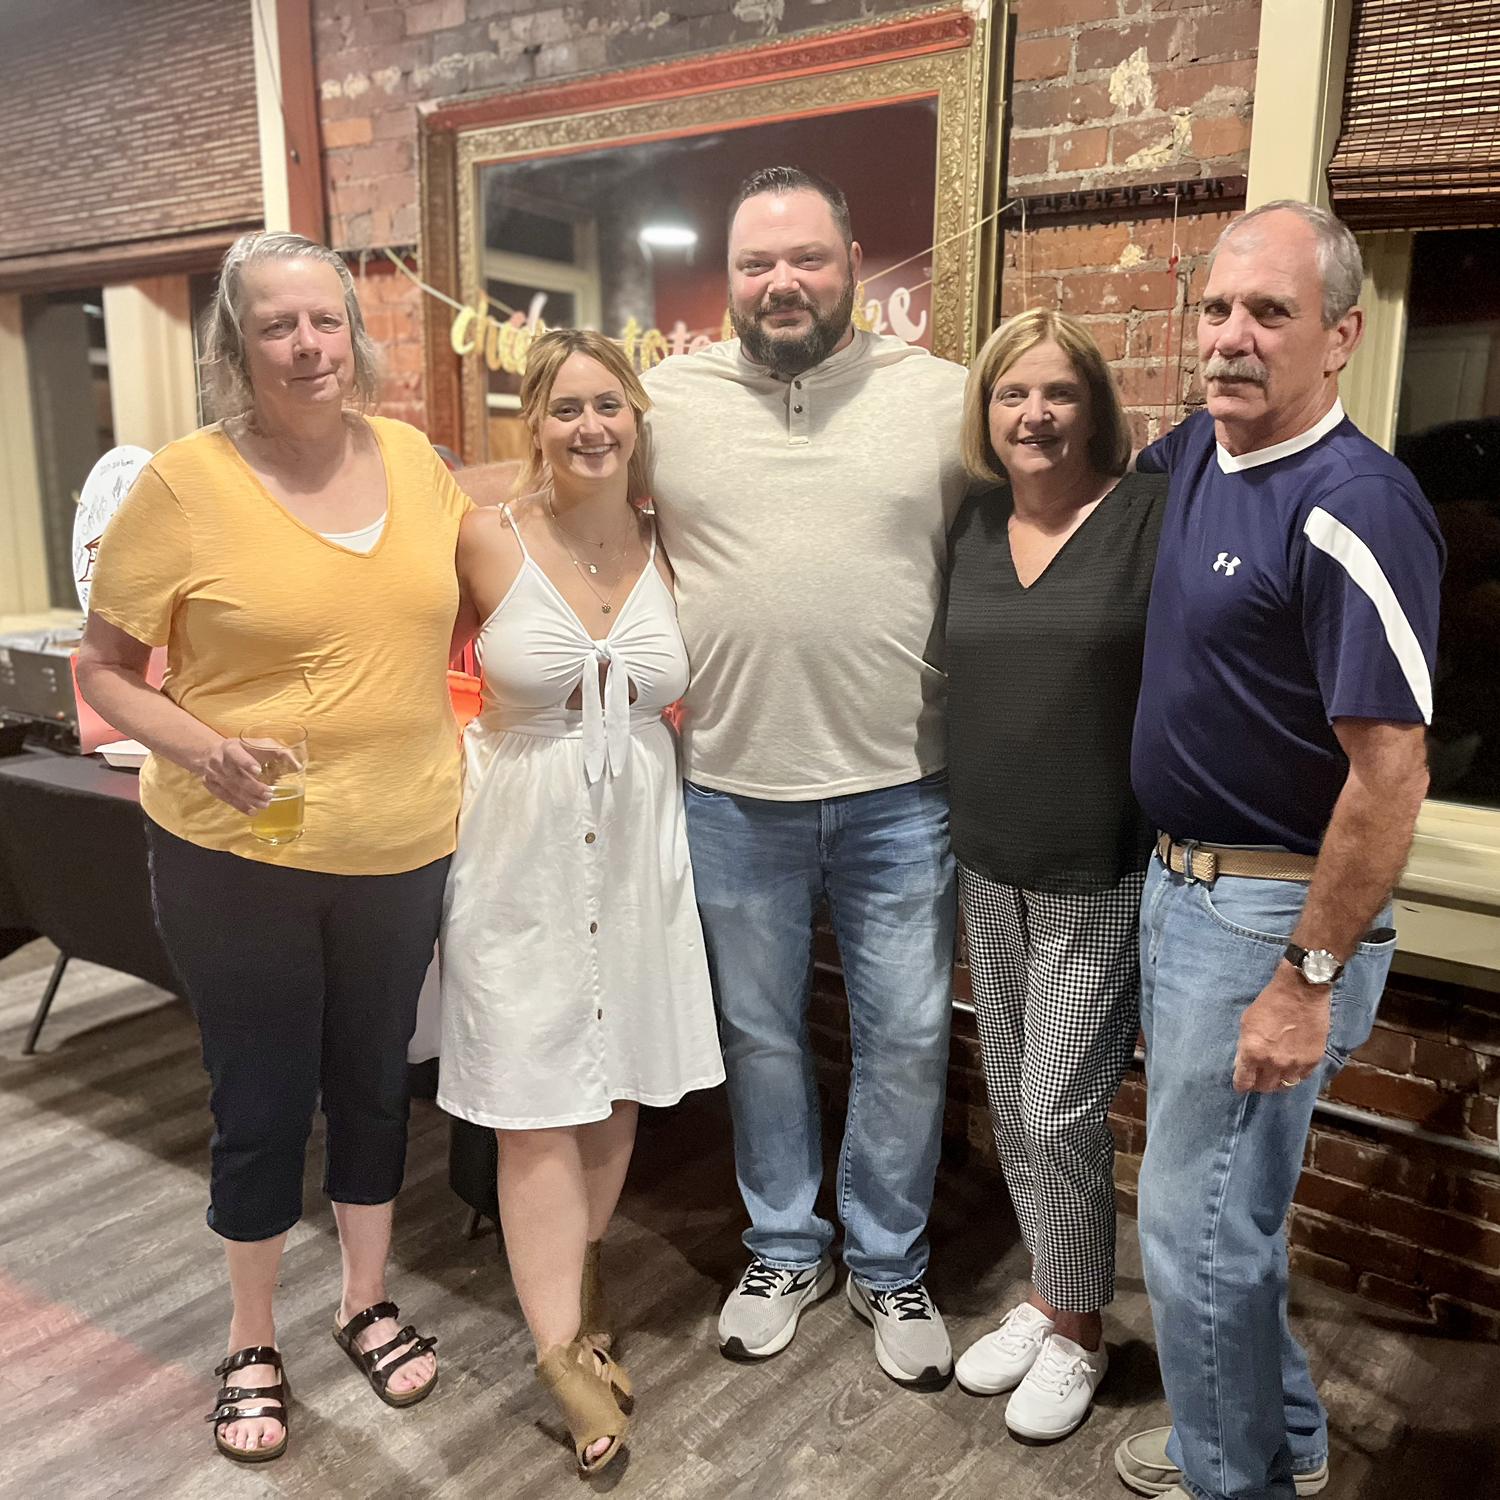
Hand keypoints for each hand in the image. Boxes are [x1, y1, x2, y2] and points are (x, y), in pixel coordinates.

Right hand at [196, 737, 273, 814]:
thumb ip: (279, 752)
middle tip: (269, 794)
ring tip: (265, 804)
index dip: (246, 762)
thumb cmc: (243, 749)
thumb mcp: (258, 744)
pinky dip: (239, 805)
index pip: (235, 754)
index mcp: (230, 747)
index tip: (258, 771)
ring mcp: (213, 774)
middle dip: (253, 787)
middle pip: (235, 776)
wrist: (211, 752)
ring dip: (249, 798)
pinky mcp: (211, 785)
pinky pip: (225, 797)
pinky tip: (252, 811)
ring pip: (231, 789)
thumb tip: (298, 766)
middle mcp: (218, 760)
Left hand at [1232, 966, 1330, 1093]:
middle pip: (1264, 1087)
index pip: (1244, 1082)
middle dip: (1258, 1084)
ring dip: (1277, 1082)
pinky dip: (1295, 1075)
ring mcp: (1295, 1064)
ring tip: (1275, 1075)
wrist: (1301, 992)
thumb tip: (1244, 1063)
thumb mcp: (1246, 1023)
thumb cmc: (1269, 1003)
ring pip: (1284, 1086)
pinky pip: (1302, 1077)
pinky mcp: (1313, 1061)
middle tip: (1258, 1078)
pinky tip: (1291, 1068)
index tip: (1242, 1083)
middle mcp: (1274, 1063)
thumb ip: (1245, 1046)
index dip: (1241, 1084)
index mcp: (1253, 1053)